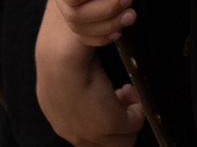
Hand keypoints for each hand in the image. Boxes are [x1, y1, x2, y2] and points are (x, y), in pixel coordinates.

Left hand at [33, 0, 144, 146]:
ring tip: (127, 92)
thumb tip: (86, 89)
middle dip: (120, 124)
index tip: (109, 100)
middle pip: (108, 145)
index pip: (88, 141)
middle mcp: (75, 135)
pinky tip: (130, 89)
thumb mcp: (60, 81)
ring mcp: (93, 134)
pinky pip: (135, 123)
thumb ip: (73, 94)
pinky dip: (139, 108)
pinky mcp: (110, 124)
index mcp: (62, 125)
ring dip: (131, 117)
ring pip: (124, 140)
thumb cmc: (58, 59)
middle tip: (121, 96)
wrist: (60, 60)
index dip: (103, 121)